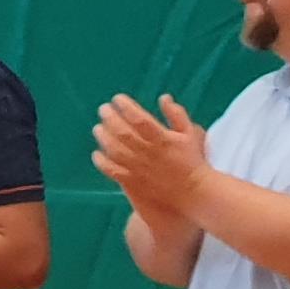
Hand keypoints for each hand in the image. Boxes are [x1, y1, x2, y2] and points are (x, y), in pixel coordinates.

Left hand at [92, 93, 209, 215]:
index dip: (126, 107)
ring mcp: (139, 168)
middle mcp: (148, 152)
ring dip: (103, 137)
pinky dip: (102, 162)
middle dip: (110, 118)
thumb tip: (164, 97)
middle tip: (103, 109)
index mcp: (163, 139)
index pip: (140, 119)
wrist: (192, 191)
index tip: (117, 98)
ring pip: (115, 150)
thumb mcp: (190, 134)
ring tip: (98, 127)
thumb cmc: (191, 160)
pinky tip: (97, 153)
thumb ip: (177, 115)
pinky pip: (112, 170)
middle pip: (123, 133)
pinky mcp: (133, 181)